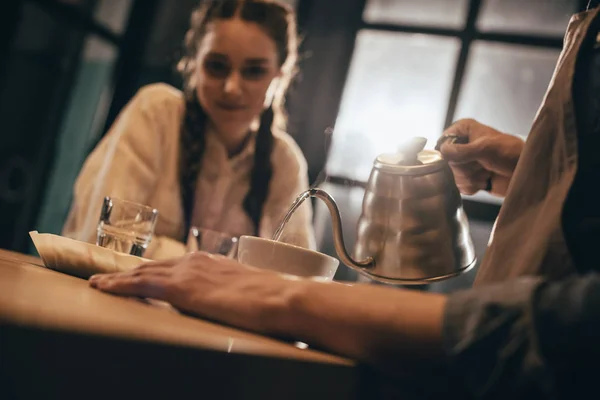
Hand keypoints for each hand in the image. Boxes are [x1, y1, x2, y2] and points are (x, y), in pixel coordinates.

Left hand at [89, 252, 295, 334]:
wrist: (280, 298)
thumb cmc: (272, 299)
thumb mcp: (247, 293)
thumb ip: (231, 294)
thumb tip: (230, 304)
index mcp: (212, 262)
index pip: (175, 266)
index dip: (153, 271)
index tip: (140, 275)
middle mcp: (196, 261)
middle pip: (154, 266)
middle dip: (130, 272)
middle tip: (109, 278)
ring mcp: (188, 272)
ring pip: (142, 273)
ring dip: (119, 279)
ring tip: (99, 284)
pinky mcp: (181, 288)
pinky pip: (141, 284)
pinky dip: (119, 285)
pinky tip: (104, 288)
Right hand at [440, 119, 524, 196]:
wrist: (525, 173)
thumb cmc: (511, 153)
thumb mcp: (484, 149)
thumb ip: (460, 151)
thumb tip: (442, 151)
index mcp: (465, 130)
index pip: (444, 141)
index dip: (449, 152)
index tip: (462, 155)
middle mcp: (463, 145)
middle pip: (447, 162)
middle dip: (464, 167)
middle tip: (480, 164)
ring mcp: (467, 162)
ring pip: (454, 175)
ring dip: (471, 177)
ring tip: (486, 172)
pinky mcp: (472, 177)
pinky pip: (461, 186)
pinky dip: (474, 186)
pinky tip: (486, 181)